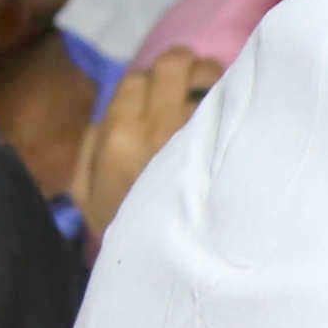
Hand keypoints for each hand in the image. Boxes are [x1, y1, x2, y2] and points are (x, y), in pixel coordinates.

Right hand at [74, 50, 217, 249]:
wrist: (179, 264)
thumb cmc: (130, 230)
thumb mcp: (88, 197)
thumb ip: (90, 149)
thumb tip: (105, 117)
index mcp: (120, 136)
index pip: (136, 78)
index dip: (149, 82)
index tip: (159, 95)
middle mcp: (160, 124)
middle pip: (175, 62)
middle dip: (181, 68)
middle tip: (189, 86)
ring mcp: (202, 129)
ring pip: (208, 71)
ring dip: (210, 77)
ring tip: (214, 99)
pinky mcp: (233, 138)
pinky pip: (236, 95)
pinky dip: (236, 94)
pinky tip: (238, 109)